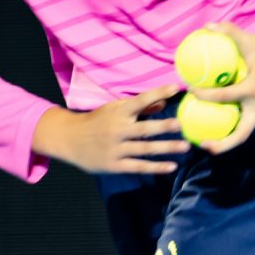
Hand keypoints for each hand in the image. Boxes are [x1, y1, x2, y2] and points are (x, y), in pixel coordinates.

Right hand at [33, 85, 192, 175]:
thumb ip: (140, 107)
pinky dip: (155, 167)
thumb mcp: (114, 109)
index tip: (176, 87)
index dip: (159, 93)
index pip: (141, 100)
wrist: (69, 140)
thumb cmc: (96, 122)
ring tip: (185, 146)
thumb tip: (164, 102)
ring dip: (166, 148)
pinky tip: (171, 166)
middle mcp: (117, 130)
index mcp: (118, 112)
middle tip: (181, 125)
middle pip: (144, 129)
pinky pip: (138, 166)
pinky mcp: (114, 165)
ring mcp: (115, 149)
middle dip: (163, 126)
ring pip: (144, 149)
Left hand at [186, 25, 254, 154]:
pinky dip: (239, 121)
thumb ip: (229, 32)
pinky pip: (253, 118)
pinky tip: (226, 117)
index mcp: (254, 89)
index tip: (190, 92)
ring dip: (230, 135)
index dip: (203, 96)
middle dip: (222, 145)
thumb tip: (208, 26)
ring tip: (210, 135)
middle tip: (202, 145)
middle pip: (241, 135)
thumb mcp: (250, 39)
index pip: (222, 97)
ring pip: (247, 128)